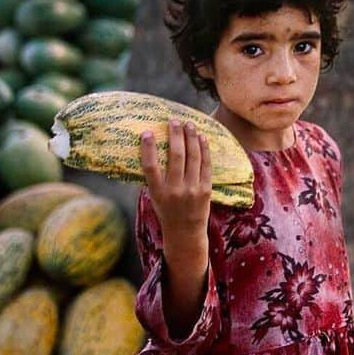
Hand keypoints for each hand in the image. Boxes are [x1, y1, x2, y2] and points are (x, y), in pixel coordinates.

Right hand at [140, 120, 212, 238]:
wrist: (185, 234)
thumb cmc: (166, 212)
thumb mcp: (155, 197)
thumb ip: (155, 177)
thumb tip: (153, 149)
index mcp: (157, 192)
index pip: (150, 167)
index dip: (148, 148)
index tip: (147, 132)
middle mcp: (175, 190)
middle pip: (176, 157)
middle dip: (175, 135)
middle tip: (173, 121)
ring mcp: (192, 190)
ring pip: (192, 158)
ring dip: (190, 137)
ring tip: (188, 124)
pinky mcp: (205, 190)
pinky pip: (205, 165)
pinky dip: (204, 149)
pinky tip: (201, 137)